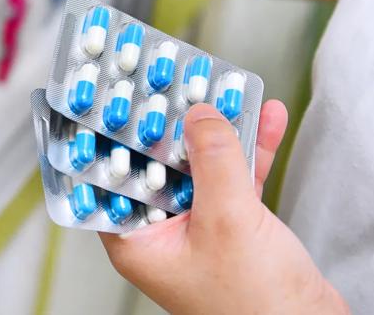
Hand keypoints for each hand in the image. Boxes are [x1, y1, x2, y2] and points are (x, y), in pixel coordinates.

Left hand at [100, 102, 348, 313]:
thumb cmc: (256, 306)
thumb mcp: (227, 221)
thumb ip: (211, 163)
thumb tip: (197, 115)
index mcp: (136, 240)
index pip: (108, 178)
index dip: (110, 136)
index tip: (112, 98)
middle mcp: (160, 233)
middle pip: (155, 165)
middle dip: (168, 123)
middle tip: (169, 81)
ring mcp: (197, 229)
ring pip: (198, 167)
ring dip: (215, 130)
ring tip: (220, 87)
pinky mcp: (234, 228)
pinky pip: (235, 179)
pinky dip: (250, 150)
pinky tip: (265, 117)